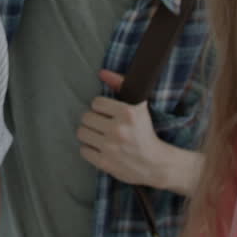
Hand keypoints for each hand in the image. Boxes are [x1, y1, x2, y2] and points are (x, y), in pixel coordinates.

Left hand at [76, 70, 171, 188]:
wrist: (155, 164)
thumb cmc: (145, 133)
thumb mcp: (138, 107)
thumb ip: (121, 85)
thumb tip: (101, 73)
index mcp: (128, 113)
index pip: (96, 103)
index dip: (101, 108)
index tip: (108, 114)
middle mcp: (118, 129)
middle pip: (86, 117)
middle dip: (93, 121)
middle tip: (102, 126)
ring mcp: (110, 147)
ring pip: (81, 133)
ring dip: (89, 134)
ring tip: (99, 136)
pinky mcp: (105, 163)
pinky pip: (83, 150)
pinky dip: (89, 149)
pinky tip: (99, 149)